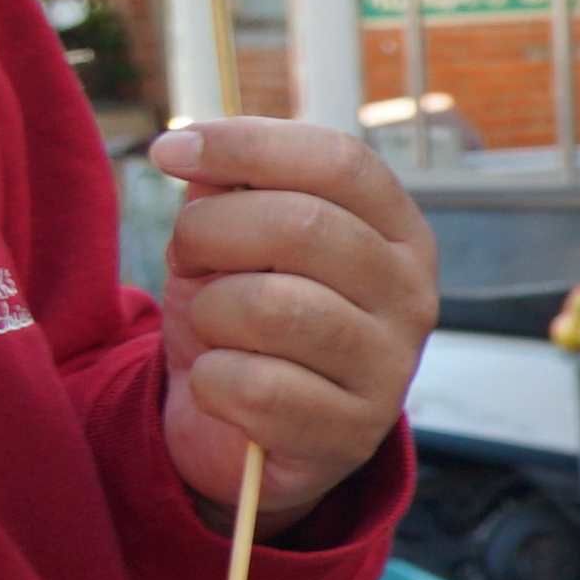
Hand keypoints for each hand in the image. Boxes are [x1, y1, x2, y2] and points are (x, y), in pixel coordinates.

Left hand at [148, 121, 436, 529]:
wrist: (247, 430)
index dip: (247, 145)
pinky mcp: (351, 434)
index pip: (339, 162)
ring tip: (213, 327)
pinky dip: (211, 382)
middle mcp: (411, 295)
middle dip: (210, 232)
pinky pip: (254, 388)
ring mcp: (389, 368)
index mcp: (398, 233)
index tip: (168, 150)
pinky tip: (222, 385)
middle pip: (303, 226)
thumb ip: (228, 192)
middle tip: (185, 257)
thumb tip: (197, 154)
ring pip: (273, 307)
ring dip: (210, 313)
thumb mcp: (235, 244)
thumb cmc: (247, 320)